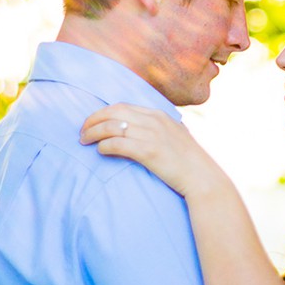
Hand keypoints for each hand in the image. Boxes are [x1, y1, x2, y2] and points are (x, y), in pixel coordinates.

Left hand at [79, 102, 218, 195]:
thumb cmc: (188, 161)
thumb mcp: (173, 136)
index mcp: (158, 114)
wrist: (203, 178)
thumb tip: (135, 131)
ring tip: (84, 141)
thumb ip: (156, 129)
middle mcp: (153, 120)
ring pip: (111, 127)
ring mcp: (151, 135)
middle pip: (113, 113)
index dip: (102, 113)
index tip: (91, 122)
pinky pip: (118, 144)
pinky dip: (105, 146)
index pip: (121, 106)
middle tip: (81, 132)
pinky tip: (100, 151)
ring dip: (93, 133)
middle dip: (92, 120)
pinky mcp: (149, 151)